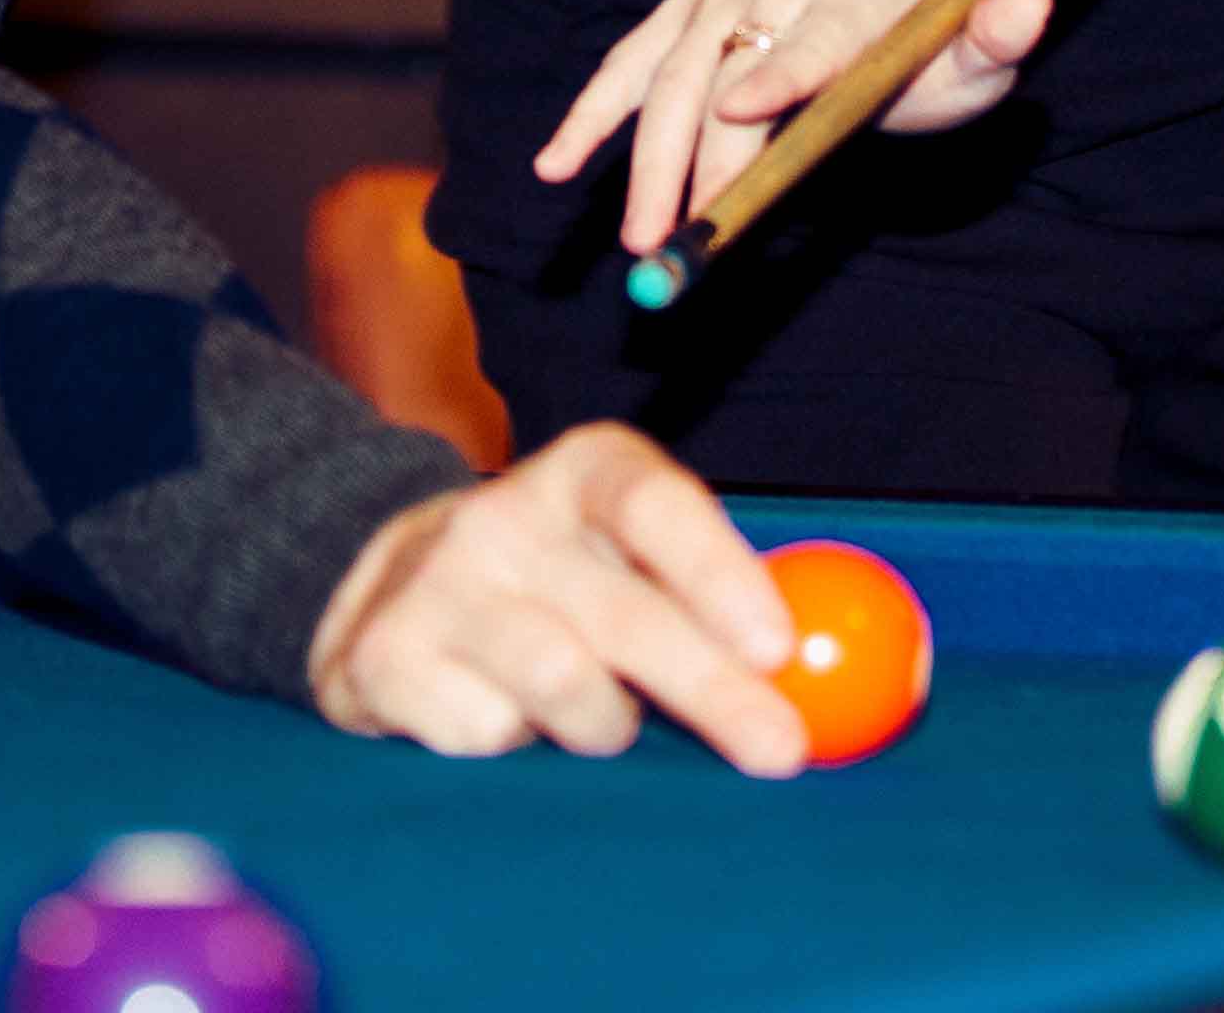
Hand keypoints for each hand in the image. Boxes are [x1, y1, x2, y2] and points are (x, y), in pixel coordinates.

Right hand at [305, 419, 808, 770]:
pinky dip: (520, 745)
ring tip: (604, 714)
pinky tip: (507, 712)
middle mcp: (504, 517)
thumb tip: (839, 672)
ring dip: (605, 725)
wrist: (383, 584)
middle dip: (713, 691)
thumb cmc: (558, 579)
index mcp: (583, 472)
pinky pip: (488, 736)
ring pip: (560, 685)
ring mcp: (438, 587)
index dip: (720, 572)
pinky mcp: (385, 659)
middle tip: (779, 751)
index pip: (653, 504)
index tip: (777, 647)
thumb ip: (718, 594)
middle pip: (621, 615)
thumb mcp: (626, 553)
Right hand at [532, 0, 1053, 257]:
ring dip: (639, 157)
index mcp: (846, 12)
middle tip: (680, 238)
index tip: (745, 110)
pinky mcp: (679, 20)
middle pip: (721, 81)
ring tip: (632, 234)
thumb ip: (996, 38)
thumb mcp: (967, 49)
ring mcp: (717, 7)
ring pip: (664, 78)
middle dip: (697, 162)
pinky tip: (555, 165)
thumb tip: (1032, 4)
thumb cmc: (913, 42)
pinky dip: (589, 113)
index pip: (811, 45)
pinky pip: (626, 65)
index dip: (781, 75)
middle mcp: (770, 1)